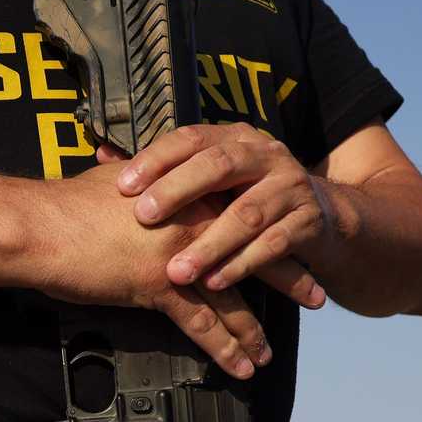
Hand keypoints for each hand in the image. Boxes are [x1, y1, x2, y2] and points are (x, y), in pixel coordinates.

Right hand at [36, 159, 323, 378]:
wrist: (39, 226)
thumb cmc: (67, 204)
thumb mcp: (115, 179)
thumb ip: (144, 182)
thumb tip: (144, 179)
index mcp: (188, 191)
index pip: (243, 210)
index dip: (271, 229)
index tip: (293, 241)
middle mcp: (195, 219)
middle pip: (255, 250)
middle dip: (288, 277)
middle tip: (316, 295)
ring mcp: (182, 254)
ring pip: (234, 295)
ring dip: (255, 329)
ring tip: (269, 352)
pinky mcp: (161, 286)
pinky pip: (203, 325)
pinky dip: (225, 349)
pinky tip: (240, 367)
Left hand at [116, 123, 335, 291]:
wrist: (322, 218)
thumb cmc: (245, 198)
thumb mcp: (210, 180)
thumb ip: (161, 171)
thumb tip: (99, 155)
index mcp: (235, 138)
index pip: (191, 139)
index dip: (156, 159)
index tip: (121, 185)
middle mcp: (265, 154)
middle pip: (218, 165)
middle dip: (178, 191)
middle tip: (143, 217)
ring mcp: (290, 187)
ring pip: (246, 213)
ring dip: (209, 244)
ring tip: (176, 270)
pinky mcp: (308, 221)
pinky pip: (273, 245)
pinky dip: (241, 265)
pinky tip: (214, 282)